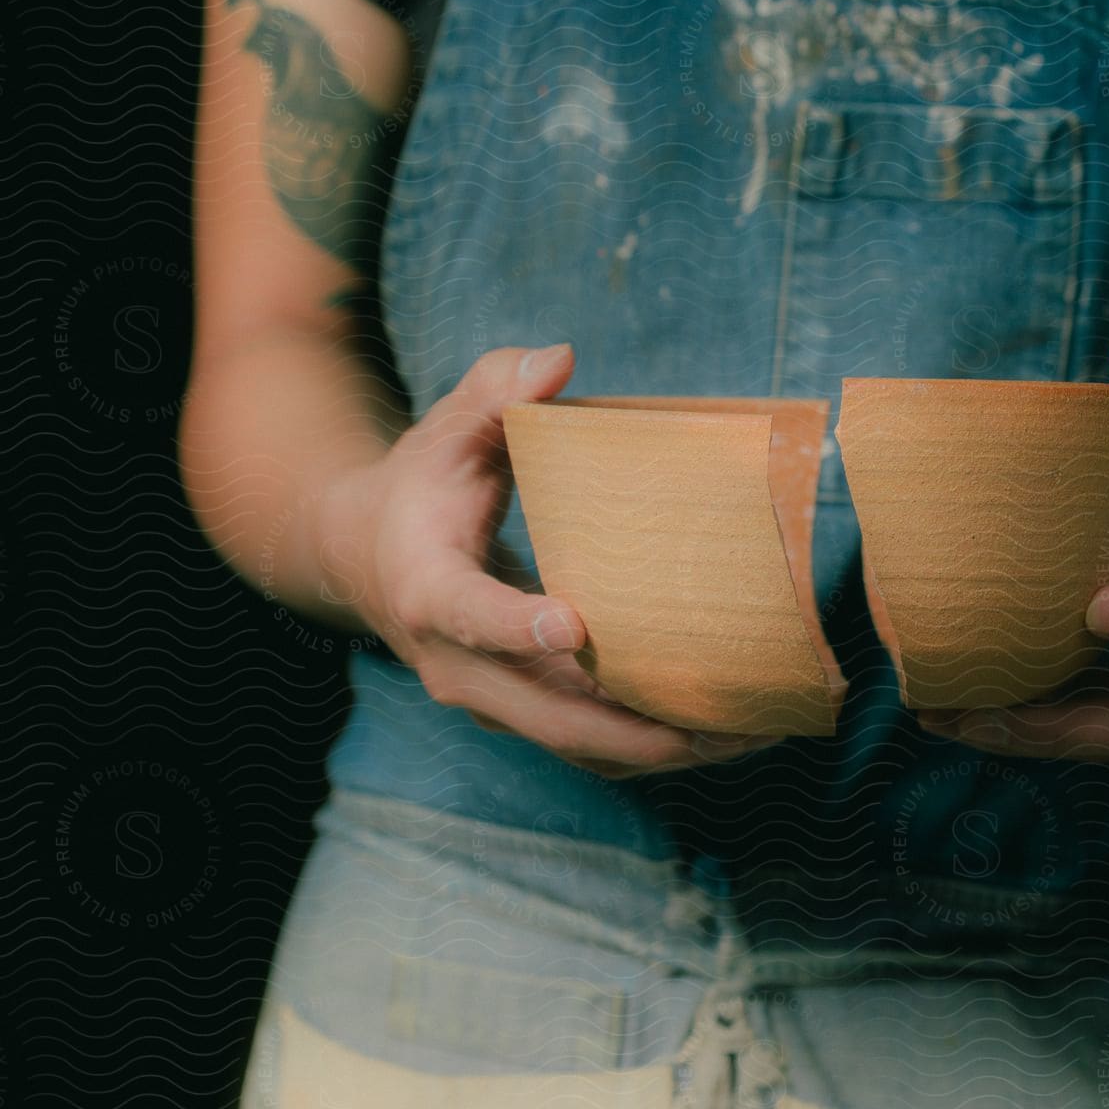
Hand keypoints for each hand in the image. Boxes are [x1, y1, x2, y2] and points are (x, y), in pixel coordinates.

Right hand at [321, 344, 778, 777]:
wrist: (364, 557)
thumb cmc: (420, 484)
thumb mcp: (444, 430)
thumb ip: (494, 390)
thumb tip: (559, 359)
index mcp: (429, 589)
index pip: (472, 615)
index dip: (519, 626)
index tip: (573, 625)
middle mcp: (456, 663)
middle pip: (543, 713)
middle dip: (628, 727)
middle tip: (710, 727)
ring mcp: (490, 698)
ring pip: (574, 744)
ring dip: (656, 749)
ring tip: (743, 738)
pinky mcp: (520, 711)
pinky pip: (585, 745)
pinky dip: (647, 748)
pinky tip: (719, 735)